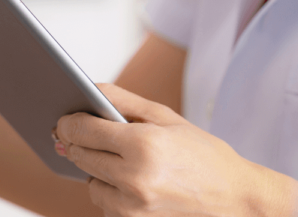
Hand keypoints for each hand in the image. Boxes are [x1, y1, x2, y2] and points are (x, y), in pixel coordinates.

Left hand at [55, 84, 297, 216]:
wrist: (236, 199)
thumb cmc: (202, 153)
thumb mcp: (165, 116)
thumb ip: (123, 99)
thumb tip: (87, 90)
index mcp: (143, 144)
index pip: (84, 129)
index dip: (68, 121)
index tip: (62, 117)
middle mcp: (134, 178)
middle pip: (80, 156)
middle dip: (76, 143)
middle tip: (77, 133)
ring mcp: (133, 206)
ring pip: (89, 183)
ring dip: (94, 170)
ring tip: (117, 159)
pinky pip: (104, 204)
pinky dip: (109, 190)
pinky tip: (127, 180)